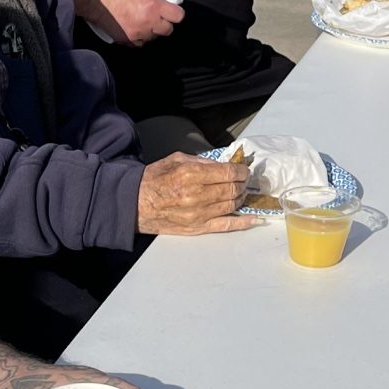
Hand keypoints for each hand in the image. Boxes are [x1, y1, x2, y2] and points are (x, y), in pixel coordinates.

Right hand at [89, 0, 193, 44]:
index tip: (166, 6)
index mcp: (154, 6)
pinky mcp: (127, 40)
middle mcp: (148, 22)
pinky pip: (141, 43)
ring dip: (152, 29)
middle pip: (168, 30)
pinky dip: (140, 36)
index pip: (179, 16)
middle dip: (164, 21)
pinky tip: (133, 24)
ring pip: (155, 37)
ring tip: (141, 16)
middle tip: (153, 12)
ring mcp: (137, 33)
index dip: (174, 11)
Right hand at [136, 152, 258, 235]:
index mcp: (192, 175)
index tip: (244, 169)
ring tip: (240, 192)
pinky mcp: (198, 228)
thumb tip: (223, 165)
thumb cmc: (154, 180)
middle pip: (233, 189)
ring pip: (232, 205)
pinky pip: (226, 225)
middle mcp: (198, 195)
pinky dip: (242, 222)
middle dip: (243, 183)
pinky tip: (253, 218)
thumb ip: (202, 161)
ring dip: (241, 198)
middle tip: (243, 180)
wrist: (135, 204)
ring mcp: (199, 214)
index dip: (242, 170)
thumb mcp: (177, 160)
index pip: (229, 172)